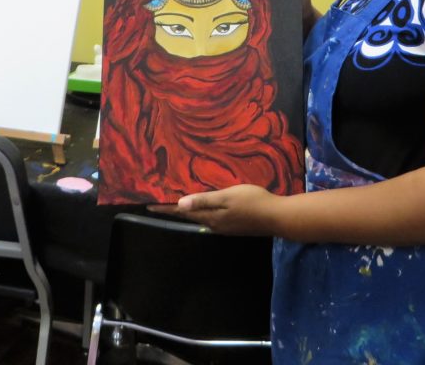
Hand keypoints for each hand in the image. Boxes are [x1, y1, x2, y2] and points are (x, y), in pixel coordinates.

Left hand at [154, 184, 282, 235]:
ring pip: (200, 218)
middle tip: (159, 203)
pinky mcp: (233, 225)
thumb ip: (204, 200)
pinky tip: (204, 207)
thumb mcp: (227, 197)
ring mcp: (224, 226)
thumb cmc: (252, 202)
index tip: (148, 206)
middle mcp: (214, 224)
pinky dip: (202, 211)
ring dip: (188, 211)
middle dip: (174, 210)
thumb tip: (180, 204)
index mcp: (210, 216)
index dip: (166, 209)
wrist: (276, 217)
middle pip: (189, 216)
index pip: (182, 212)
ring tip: (177, 203)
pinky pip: (211, 218)